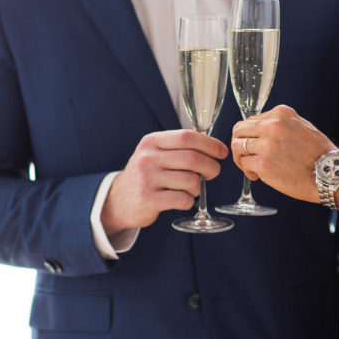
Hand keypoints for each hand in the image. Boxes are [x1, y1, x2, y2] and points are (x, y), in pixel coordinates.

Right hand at [102, 130, 227, 234]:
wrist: (117, 199)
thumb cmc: (146, 174)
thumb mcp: (155, 153)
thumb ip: (179, 147)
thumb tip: (215, 147)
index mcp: (152, 142)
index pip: (187, 136)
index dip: (210, 144)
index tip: (221, 152)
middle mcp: (147, 158)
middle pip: (193, 159)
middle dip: (211, 167)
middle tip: (212, 173)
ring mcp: (146, 179)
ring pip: (191, 181)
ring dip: (199, 187)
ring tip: (192, 189)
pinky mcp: (148, 200)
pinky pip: (183, 200)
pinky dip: (189, 201)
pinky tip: (182, 200)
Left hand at [231, 105, 335, 203]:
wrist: (330, 174)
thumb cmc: (319, 154)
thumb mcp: (302, 126)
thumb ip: (281, 124)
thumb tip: (261, 130)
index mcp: (281, 114)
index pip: (251, 120)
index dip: (250, 134)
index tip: (255, 144)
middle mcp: (272, 126)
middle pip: (239, 130)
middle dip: (240, 144)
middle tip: (245, 156)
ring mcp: (266, 145)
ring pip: (237, 147)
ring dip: (241, 158)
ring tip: (251, 167)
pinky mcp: (263, 164)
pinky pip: (245, 163)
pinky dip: (248, 170)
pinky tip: (258, 175)